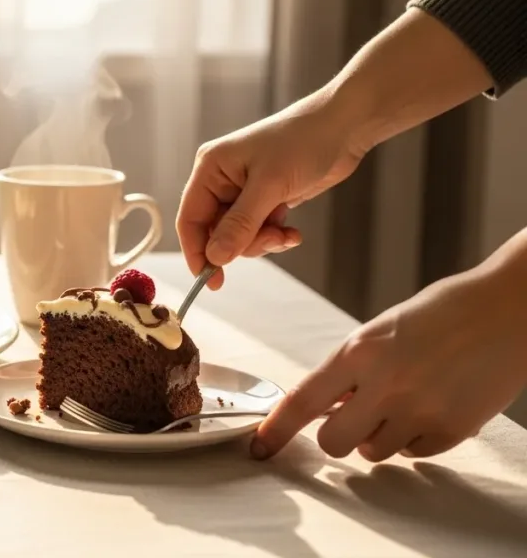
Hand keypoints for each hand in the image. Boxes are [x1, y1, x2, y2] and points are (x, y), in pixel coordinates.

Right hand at [177, 91, 370, 288]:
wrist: (343, 127)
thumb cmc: (302, 142)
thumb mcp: (269, 186)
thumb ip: (240, 225)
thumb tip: (215, 258)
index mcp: (210, 169)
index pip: (190, 218)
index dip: (196, 251)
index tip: (210, 279)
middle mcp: (222, 180)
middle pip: (215, 231)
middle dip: (241, 244)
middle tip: (270, 241)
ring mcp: (244, 191)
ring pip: (238, 235)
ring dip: (262, 241)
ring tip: (285, 234)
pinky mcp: (265, 199)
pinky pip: (258, 230)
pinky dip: (274, 236)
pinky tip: (292, 232)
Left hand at [251, 265, 526, 461]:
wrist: (508, 309)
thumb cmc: (444, 312)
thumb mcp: (382, 332)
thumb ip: (352, 369)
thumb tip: (329, 407)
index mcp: (359, 352)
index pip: (302, 401)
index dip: (276, 429)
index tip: (260, 447)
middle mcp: (385, 385)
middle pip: (333, 442)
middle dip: (339, 434)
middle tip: (356, 416)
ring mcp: (420, 411)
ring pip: (375, 452)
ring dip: (380, 435)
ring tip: (407, 399)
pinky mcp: (452, 430)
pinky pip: (415, 454)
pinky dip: (417, 439)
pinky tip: (435, 405)